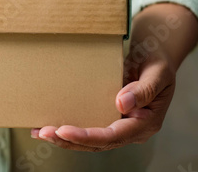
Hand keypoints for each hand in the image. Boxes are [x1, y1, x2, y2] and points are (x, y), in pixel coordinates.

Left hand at [31, 3, 197, 150]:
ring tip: (39, 132)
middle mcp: (132, 129)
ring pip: (90, 141)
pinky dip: (68, 129)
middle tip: (44, 132)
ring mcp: (120, 126)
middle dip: (69, 140)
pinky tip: (48, 126)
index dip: (87, 136)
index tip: (64, 130)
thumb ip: (143, 90)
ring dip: (64, 138)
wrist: (154, 54)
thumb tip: (122, 105)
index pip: (113, 136)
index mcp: (146, 122)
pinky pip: (88, 128)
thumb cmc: (157, 61)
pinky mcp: (109, 118)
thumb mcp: (157, 72)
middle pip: (98, 144)